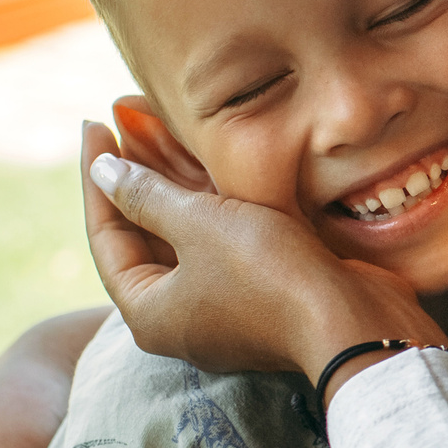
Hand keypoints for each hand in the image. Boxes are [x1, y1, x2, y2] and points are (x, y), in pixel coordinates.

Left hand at [82, 122, 439, 382]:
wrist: (352, 322)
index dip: (97, 178)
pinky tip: (211, 167)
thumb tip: (102, 172)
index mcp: (148, 312)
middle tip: (125, 124)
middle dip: (136, 178)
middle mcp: (178, 317)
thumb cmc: (268, 276)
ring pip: (184, 238)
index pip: (106, 237)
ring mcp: (221, 310)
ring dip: (174, 186)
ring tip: (162, 132)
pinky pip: (220, 244)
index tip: (95, 127)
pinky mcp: (259, 297)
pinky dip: (211, 206)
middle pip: (143, 237)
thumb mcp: (199, 225)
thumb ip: (147, 196)